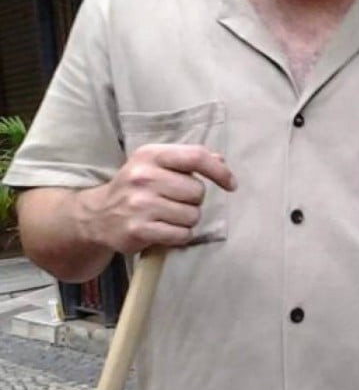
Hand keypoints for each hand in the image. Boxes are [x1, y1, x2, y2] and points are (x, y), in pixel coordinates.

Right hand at [77, 143, 235, 255]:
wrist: (97, 216)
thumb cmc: (135, 188)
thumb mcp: (154, 165)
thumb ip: (187, 160)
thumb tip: (220, 159)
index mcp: (150, 154)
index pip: (196, 156)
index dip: (219, 171)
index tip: (231, 184)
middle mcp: (144, 176)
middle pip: (197, 191)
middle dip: (194, 200)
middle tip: (175, 202)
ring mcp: (140, 204)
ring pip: (192, 215)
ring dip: (187, 220)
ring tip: (168, 217)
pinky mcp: (139, 230)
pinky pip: (181, 234)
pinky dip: (180, 235)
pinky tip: (166, 230)